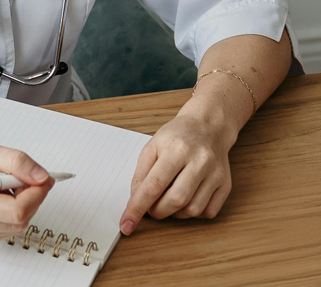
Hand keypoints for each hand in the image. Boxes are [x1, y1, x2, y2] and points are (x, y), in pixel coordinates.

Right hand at [0, 138, 54, 246]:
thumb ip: (14, 161)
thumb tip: (40, 175)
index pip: (17, 210)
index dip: (37, 193)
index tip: (44, 178)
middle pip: (19, 220)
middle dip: (32, 197)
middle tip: (31, 176)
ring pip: (15, 227)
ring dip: (23, 205)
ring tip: (10, 183)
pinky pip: (6, 230)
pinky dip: (12, 213)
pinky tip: (3, 196)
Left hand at [119, 108, 234, 234]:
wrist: (208, 126)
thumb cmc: (177, 136)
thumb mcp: (152, 146)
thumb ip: (141, 173)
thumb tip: (135, 199)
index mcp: (176, 149)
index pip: (153, 185)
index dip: (138, 207)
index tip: (127, 224)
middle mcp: (199, 161)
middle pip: (176, 200)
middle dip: (157, 211)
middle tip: (150, 208)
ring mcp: (215, 174)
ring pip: (192, 209)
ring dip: (174, 213)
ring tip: (167, 201)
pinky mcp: (225, 185)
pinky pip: (208, 212)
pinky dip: (192, 213)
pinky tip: (186, 201)